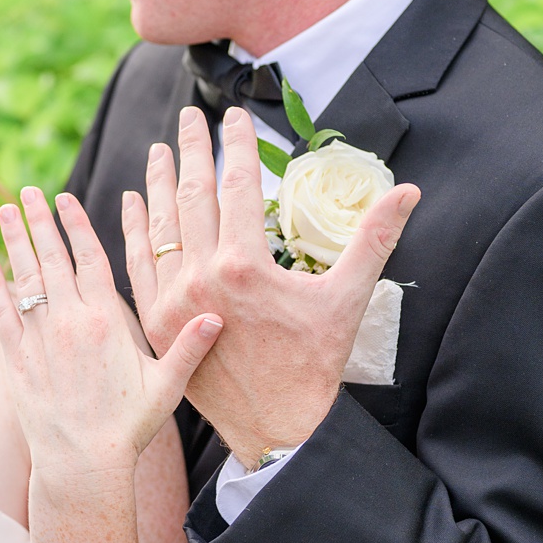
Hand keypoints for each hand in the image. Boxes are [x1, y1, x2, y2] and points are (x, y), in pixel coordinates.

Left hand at [0, 187, 223, 483]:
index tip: (65, 199)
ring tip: (6, 210)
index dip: (77, 226)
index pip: (90, 260)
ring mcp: (39, 340)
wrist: (83, 464)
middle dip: (39, 222)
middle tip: (28, 191)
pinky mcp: (17, 362)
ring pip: (25, 280)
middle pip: (53, 260)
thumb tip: (216, 314)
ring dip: (15, 243)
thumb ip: (189, 346)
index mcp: (107, 322)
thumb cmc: (130, 426)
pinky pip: (2, 315)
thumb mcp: (168, 385)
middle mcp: (69, 324)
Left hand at [123, 109, 418, 465]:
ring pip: (160, 227)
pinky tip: (132, 200)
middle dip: (193, 151)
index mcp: (245, 266)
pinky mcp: (156, 324)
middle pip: (193, 197)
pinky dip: (134, 229)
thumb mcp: (348, 298)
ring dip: (158, 182)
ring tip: (161, 148)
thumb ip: (374, 238)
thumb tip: (409, 193)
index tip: (234, 117)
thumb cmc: (316, 363)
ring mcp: (171, 302)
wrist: (276, 427)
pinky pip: (139, 265)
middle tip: (191, 116)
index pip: (239, 187)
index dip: (238, 147)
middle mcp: (200, 278)